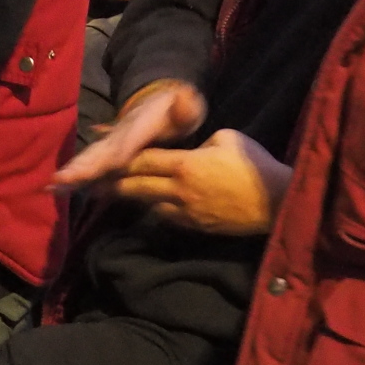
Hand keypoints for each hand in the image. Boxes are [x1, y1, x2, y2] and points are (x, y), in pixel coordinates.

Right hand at [54, 79, 206, 188]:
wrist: (159, 102)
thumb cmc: (175, 111)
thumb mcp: (186, 108)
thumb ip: (184, 108)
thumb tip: (183, 98)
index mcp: (137, 130)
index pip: (121, 147)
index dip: (107, 158)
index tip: (93, 167)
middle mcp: (118, 137)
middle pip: (98, 155)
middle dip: (80, 167)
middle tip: (58, 180)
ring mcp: (110, 145)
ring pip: (90, 160)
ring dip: (72, 173)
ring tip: (54, 186)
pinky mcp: (107, 155)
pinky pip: (91, 167)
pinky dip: (75, 177)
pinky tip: (60, 188)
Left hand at [113, 128, 292, 235]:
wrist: (277, 203)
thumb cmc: (255, 165)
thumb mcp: (226, 138)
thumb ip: (200, 142)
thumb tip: (190, 150)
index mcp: (185, 165)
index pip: (142, 160)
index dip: (117, 156)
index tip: (97, 153)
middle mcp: (179, 191)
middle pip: (136, 186)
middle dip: (111, 183)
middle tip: (88, 182)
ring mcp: (187, 212)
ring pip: (148, 204)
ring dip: (131, 198)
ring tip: (112, 192)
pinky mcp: (197, 226)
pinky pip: (167, 217)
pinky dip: (154, 208)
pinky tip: (148, 204)